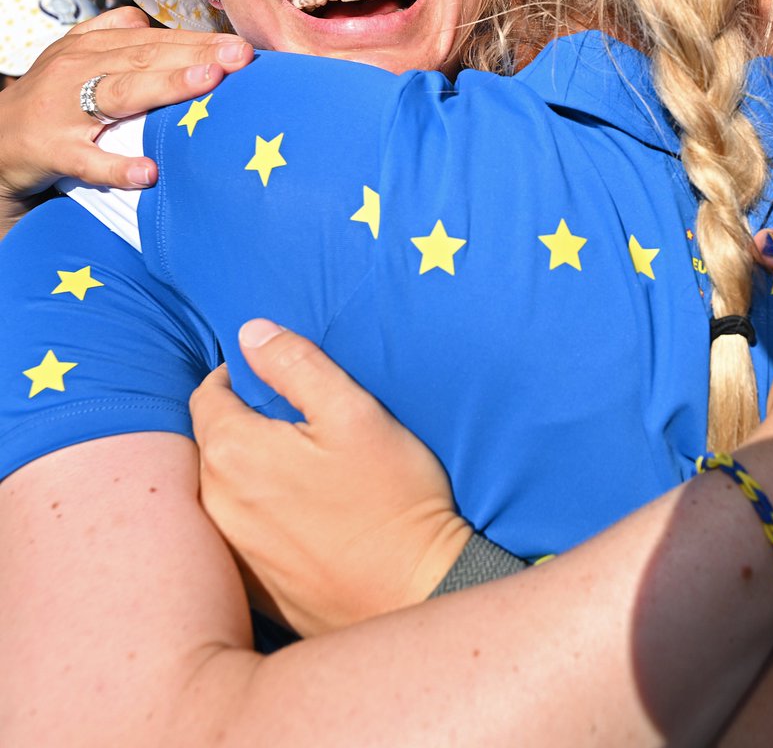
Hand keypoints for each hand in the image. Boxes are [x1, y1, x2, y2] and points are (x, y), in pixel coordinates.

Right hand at [0, 7, 251, 220]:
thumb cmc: (49, 99)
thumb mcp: (75, 57)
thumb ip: (113, 35)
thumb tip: (152, 20)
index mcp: (91, 48)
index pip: (153, 40)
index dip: (198, 40)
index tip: (241, 45)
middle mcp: (79, 70)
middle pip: (145, 58)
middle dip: (196, 54)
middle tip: (241, 56)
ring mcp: (64, 110)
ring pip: (119, 94)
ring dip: (167, 86)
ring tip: (209, 82)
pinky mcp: (50, 150)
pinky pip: (86, 159)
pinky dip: (116, 166)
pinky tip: (148, 171)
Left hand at [190, 319, 469, 636]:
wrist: (414, 591)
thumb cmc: (391, 495)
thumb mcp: (353, 411)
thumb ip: (297, 364)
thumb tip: (250, 332)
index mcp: (234, 451)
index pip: (207, 395)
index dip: (238, 376)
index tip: (272, 378)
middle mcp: (215, 502)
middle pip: (211, 442)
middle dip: (242, 422)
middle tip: (294, 423)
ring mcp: (229, 549)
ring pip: (221, 487)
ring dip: (247, 469)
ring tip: (299, 467)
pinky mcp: (249, 584)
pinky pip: (236, 531)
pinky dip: (256, 514)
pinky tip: (301, 516)